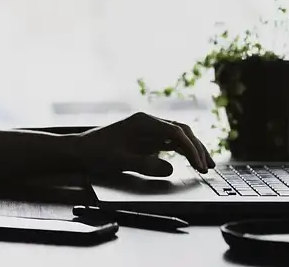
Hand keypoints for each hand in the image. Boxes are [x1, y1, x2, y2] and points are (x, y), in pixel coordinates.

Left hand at [73, 112, 213, 176]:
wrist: (80, 150)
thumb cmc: (97, 153)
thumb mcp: (120, 161)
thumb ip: (146, 164)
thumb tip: (170, 167)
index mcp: (143, 121)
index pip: (175, 131)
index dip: (190, 148)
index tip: (199, 163)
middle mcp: (148, 122)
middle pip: (181, 130)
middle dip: (197, 147)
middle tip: (208, 166)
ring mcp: (148, 129)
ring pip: (178, 135)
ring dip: (193, 148)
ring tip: (206, 164)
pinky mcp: (146, 138)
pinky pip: (170, 141)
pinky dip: (182, 151)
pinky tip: (190, 160)